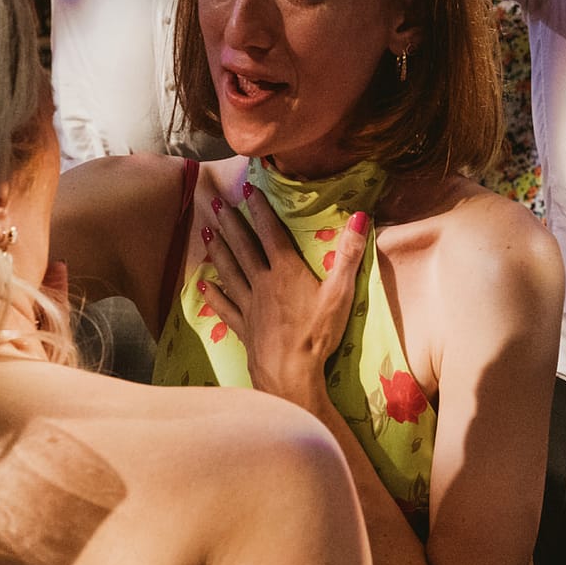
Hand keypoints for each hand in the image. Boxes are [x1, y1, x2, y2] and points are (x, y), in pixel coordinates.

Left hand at [203, 191, 371, 414]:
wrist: (290, 374)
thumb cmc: (317, 334)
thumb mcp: (340, 293)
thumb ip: (349, 254)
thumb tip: (361, 216)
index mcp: (286, 271)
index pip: (271, 233)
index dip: (259, 210)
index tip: (247, 190)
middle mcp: (263, 283)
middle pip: (244, 248)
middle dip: (231, 224)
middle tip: (216, 204)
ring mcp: (250, 306)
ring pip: (230, 272)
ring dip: (219, 252)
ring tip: (207, 233)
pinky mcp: (244, 328)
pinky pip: (225, 307)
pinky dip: (214, 295)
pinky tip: (204, 286)